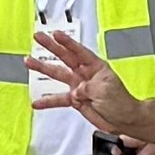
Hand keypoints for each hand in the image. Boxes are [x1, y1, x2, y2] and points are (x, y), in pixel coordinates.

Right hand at [26, 29, 147, 132]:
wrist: (124, 121)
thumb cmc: (121, 102)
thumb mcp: (106, 90)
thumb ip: (87, 88)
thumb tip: (75, 91)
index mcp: (96, 67)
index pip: (79, 51)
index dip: (67, 42)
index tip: (55, 34)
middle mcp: (85, 74)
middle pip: (64, 57)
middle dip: (51, 47)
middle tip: (38, 37)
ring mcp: (78, 86)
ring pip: (57, 75)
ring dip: (43, 68)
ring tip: (29, 61)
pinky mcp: (75, 100)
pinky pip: (58, 99)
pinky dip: (47, 101)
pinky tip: (37, 102)